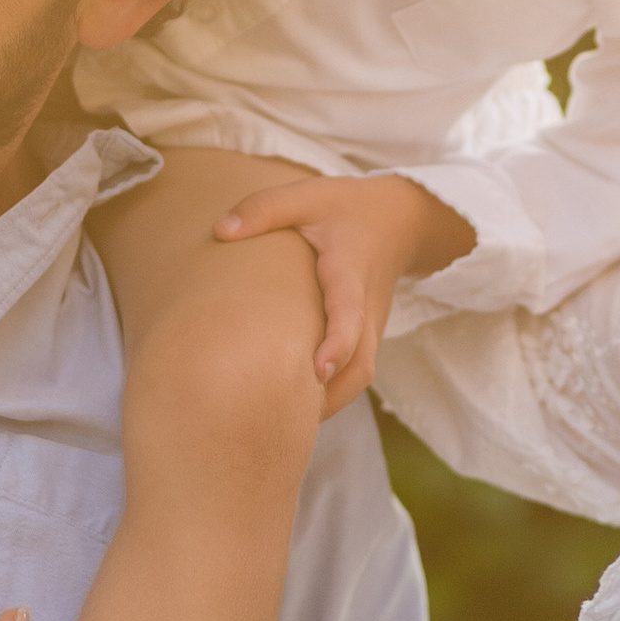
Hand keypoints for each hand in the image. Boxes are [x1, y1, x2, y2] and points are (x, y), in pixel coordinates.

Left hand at [213, 170, 473, 409]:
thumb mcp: (308, 196)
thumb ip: (264, 209)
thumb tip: (219, 232)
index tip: (317, 371)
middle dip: (329, 396)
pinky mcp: (367, 339)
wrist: (400, 221)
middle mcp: (367, 309)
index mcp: (350, 273)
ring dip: (327, 403)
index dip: (337, 343)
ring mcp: (371, 328)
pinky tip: (291, 408)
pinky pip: (353, 376)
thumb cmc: (346, 209)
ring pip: (358, 378)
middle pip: (359, 365)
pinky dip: (329, 396)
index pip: (349, 314)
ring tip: (281, 425)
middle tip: (286, 420)